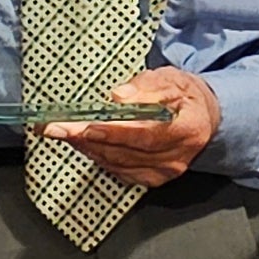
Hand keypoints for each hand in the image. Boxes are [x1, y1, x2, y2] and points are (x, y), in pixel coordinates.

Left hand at [44, 67, 220, 186]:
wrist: (204, 118)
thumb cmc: (185, 95)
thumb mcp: (171, 79)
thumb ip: (146, 87)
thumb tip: (118, 97)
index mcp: (188, 130)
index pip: (144, 135)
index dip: (111, 132)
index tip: (83, 126)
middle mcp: (178, 158)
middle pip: (125, 152)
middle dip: (86, 139)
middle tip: (55, 128)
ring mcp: (165, 172)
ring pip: (118, 164)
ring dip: (88, 149)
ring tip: (64, 133)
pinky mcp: (154, 179)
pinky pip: (120, 172)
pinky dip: (99, 158)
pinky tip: (84, 145)